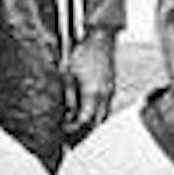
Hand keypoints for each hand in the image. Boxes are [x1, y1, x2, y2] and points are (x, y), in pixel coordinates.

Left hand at [62, 28, 117, 142]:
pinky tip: (87, 112)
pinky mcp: (111, 86)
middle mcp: (105, 95)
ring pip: (103, 115)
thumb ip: (69, 97)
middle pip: (96, 122)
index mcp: (93, 93)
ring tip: (77, 128)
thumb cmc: (83, 51)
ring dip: (90, 124)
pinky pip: (106, 106)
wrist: (100, 37)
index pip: (84, 121)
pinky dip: (96, 114)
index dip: (72, 129)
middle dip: (83, 132)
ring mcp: (110, 90)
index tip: (62, 130)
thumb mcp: (68, 74)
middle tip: (70, 137)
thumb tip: (67, 114)